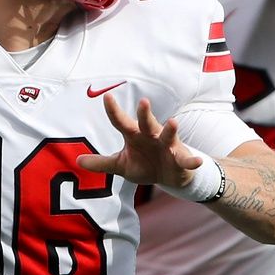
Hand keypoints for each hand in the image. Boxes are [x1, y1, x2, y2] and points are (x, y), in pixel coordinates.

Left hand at [77, 95, 203, 186]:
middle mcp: (151, 136)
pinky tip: (197, 161)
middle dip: (145, 114)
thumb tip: (78, 160)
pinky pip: (187, 160)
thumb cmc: (145, 165)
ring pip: (169, 135)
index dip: (114, 111)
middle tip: (143, 102)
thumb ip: (101, 163)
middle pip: (147, 123)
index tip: (107, 97)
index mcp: (134, 136)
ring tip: (174, 122)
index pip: (122, 122)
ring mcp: (168, 146)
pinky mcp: (181, 160)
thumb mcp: (121, 165)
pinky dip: (192, 161)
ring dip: (170, 129)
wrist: (169, 178)